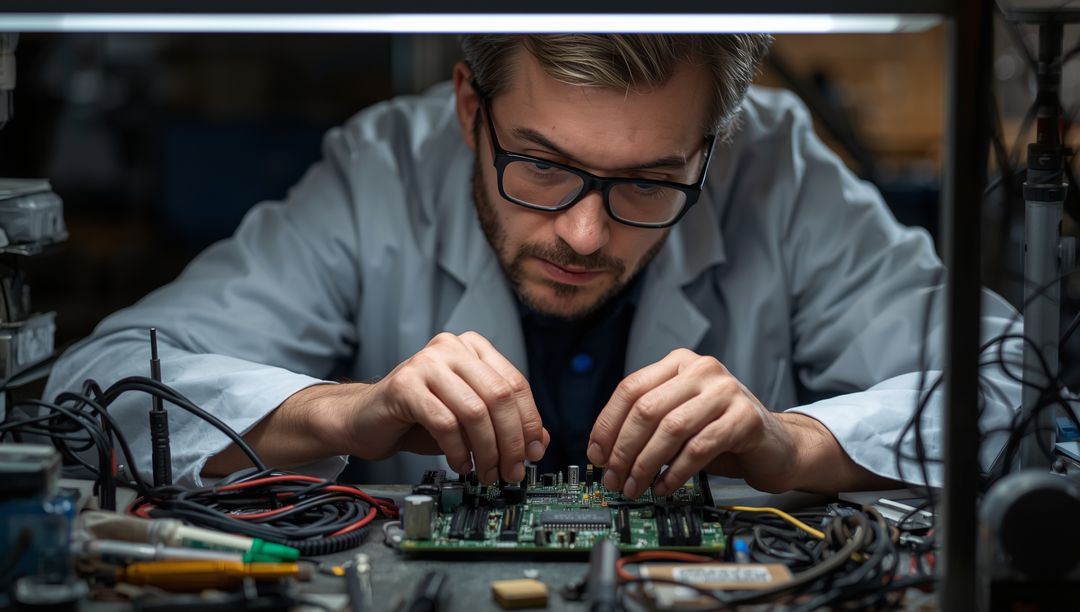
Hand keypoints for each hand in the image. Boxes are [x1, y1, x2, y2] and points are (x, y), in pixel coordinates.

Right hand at [346, 331, 548, 483]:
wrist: (365, 419)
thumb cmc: (420, 417)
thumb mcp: (470, 420)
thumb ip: (505, 424)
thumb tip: (540, 441)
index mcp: (473, 348)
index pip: (515, 383)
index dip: (529, 422)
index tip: (534, 452)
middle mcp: (451, 348)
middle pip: (499, 397)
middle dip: (511, 441)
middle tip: (511, 470)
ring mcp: (426, 363)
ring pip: (475, 411)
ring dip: (486, 450)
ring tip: (486, 472)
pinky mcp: (405, 385)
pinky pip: (445, 423)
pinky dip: (458, 451)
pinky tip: (460, 463)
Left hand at [587, 348, 806, 496]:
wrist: (776, 445)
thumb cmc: (720, 433)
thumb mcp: (678, 420)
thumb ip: (646, 424)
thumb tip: (603, 451)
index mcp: (678, 363)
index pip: (630, 389)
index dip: (608, 424)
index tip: (596, 454)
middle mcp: (702, 369)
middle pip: (646, 409)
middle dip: (623, 449)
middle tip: (613, 478)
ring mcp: (726, 391)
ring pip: (670, 428)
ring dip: (645, 464)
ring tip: (635, 486)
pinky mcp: (745, 418)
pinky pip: (698, 448)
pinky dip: (675, 472)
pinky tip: (664, 486)